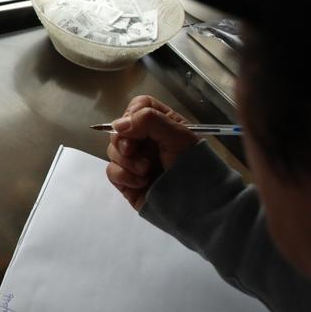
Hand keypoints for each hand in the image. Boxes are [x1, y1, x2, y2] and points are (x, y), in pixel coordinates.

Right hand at [105, 95, 199, 210]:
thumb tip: (118, 125)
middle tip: (133, 150)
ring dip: (127, 161)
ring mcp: (135, 160)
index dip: (131, 114)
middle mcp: (145, 140)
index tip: (134, 126)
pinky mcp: (127, 180)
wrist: (198, 204)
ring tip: (146, 171)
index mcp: (161, 124)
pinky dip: (124, 176)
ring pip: (113, 150)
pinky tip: (141, 182)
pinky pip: (112, 171)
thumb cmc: (192, 165)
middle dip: (124, 140)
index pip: (137, 107)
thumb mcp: (177, 136)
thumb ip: (148, 121)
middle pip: (119, 129)